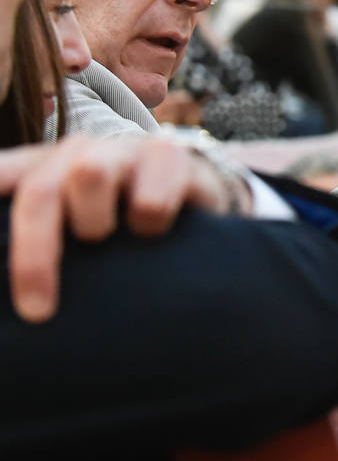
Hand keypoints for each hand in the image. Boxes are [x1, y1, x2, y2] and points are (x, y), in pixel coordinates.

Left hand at [0, 136, 238, 322]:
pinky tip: (156, 234)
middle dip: (35, 255)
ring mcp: (122, 150)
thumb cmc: (120, 228)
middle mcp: (75, 154)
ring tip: (111, 240)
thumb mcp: (69, 236)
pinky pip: (150, 199)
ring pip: (89, 174)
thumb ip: (38, 247)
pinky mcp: (171, 156)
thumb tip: (18, 305)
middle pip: (39, 191)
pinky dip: (149, 225)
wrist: (196, 199)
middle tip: (37, 311)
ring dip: (96, 223)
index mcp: (39, 170)